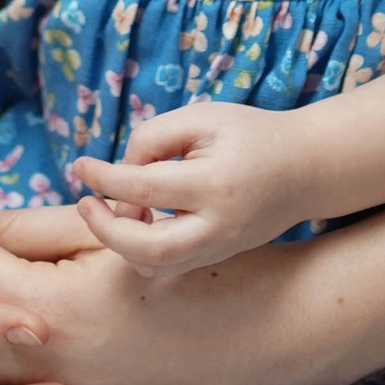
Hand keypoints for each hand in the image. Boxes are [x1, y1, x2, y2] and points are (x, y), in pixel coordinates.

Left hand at [67, 101, 310, 273]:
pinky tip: (139, 220)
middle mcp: (218, 227)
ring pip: (155, 265)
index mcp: (215, 185)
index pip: (142, 188)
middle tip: (85, 203)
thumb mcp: (202, 118)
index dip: (102, 177)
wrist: (304, 169)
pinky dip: (142, 249)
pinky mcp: (217, 258)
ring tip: (116, 208)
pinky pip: (169, 266)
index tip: (79, 166)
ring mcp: (219, 249)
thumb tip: (119, 172)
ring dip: (122, 242)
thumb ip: (154, 138)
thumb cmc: (250, 135)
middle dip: (104, 230)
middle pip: (146, 248)